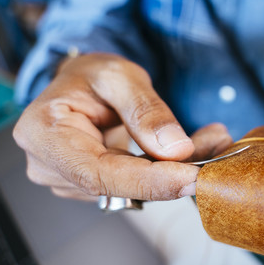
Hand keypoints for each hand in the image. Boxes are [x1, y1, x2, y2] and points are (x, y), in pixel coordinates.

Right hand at [13, 53, 197, 200]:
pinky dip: (166, 170)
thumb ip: (145, 110)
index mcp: (44, 134)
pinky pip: (135, 186)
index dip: (148, 181)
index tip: (192, 177)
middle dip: (174, 172)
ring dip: (175, 169)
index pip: (98, 173)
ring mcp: (69, 182)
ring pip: (133, 189)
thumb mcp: (119, 76)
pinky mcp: (92, 187)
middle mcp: (49, 167)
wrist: (79, 85)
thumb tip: (175, 149)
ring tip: (209, 140)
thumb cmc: (90, 75)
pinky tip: (191, 150)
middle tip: (219, 147)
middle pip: (119, 185)